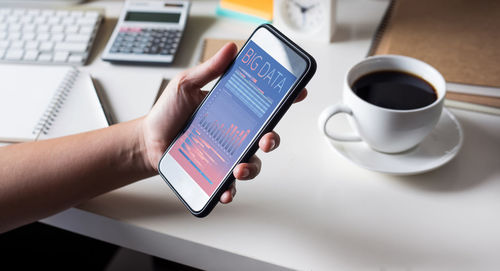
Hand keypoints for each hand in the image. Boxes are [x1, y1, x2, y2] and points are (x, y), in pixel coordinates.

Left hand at [142, 42, 306, 202]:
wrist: (148, 142)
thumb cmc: (167, 113)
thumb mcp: (186, 85)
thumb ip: (208, 69)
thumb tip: (231, 49)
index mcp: (233, 110)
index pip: (263, 104)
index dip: (284, 99)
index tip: (298, 92)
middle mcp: (235, 133)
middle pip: (265, 137)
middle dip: (272, 140)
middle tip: (267, 139)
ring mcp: (227, 154)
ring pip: (252, 164)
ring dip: (252, 168)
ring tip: (240, 169)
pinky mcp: (215, 172)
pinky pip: (229, 184)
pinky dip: (230, 190)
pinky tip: (226, 191)